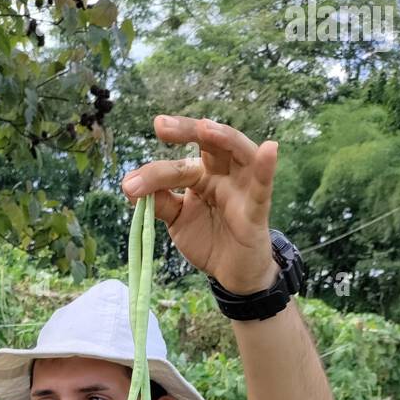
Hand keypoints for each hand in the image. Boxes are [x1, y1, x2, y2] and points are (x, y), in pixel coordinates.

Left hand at [121, 115, 280, 294]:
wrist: (232, 274)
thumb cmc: (208, 239)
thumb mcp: (178, 219)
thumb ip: (159, 201)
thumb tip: (130, 185)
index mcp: (203, 175)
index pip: (180, 164)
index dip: (155, 170)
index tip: (129, 182)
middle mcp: (224, 174)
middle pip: (210, 143)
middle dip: (187, 131)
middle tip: (161, 126)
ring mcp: (242, 189)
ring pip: (239, 153)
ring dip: (224, 138)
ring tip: (205, 128)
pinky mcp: (257, 210)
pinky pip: (264, 187)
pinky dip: (266, 168)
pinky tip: (269, 149)